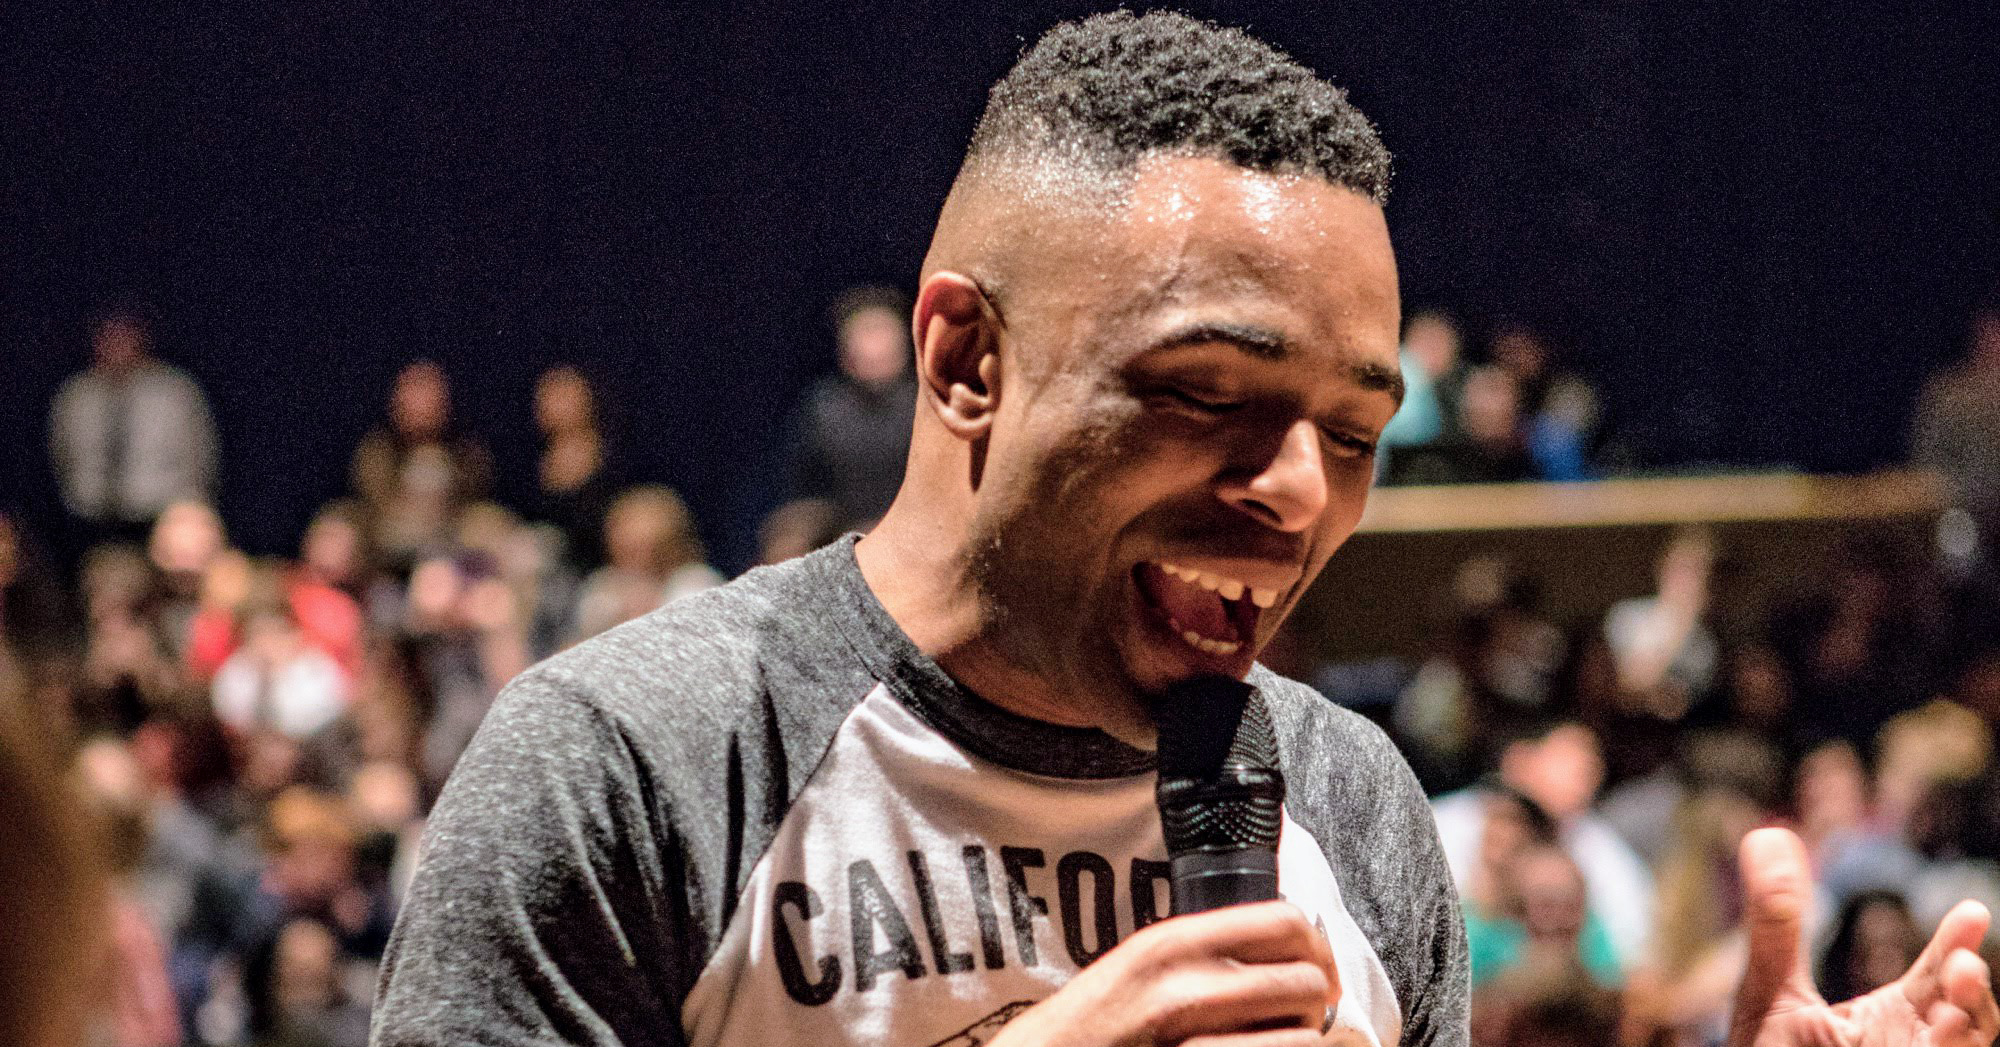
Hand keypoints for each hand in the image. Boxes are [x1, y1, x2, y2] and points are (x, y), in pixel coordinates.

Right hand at [989, 900, 1341, 1046]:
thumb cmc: (1091, 1026)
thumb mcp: (1139, 966)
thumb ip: (1201, 952)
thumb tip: (1284, 948)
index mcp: (1172, 944)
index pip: (1286, 922)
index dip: (1315, 949)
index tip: (1313, 971)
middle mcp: (1185, 987)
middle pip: (1306, 981)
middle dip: (1311, 1005)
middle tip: (1294, 1018)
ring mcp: (1193, 1041)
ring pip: (1304, 1038)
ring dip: (1298, 1043)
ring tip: (1269, 1043)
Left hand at [1729, 827, 1998, 1046]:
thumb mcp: (1771, 987)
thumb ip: (1777, 920)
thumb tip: (1768, 834)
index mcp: (1893, 1021)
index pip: (1939, 979)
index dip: (1958, 944)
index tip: (1970, 911)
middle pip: (1967, 1018)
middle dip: (1975, 991)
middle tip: (1964, 964)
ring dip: (1969, 1030)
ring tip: (1952, 1004)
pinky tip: (1936, 1038)